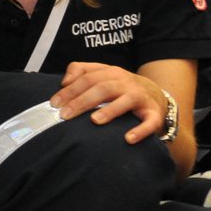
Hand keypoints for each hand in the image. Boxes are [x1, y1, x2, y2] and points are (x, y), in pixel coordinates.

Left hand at [50, 61, 166, 142]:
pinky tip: (128, 138)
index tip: (54, 103)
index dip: (70, 90)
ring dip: (110, 111)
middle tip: (65, 115)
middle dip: (82, 101)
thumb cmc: (121, 87)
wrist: (156, 94)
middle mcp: (126, 83)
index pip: (88, 78)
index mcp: (111, 73)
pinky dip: (141, 130)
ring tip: (94, 121)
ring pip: (126, 101)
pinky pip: (150, 122)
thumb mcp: (102, 74)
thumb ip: (81, 71)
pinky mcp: (153, 113)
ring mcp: (141, 97)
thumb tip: (64, 81)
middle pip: (103, 88)